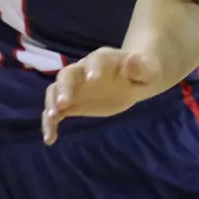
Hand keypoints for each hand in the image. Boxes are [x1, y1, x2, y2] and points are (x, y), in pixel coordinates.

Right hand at [43, 47, 157, 143]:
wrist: (135, 80)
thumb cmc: (144, 74)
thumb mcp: (148, 72)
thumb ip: (141, 67)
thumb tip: (132, 60)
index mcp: (104, 59)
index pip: (96, 60)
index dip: (93, 68)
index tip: (92, 79)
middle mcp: (83, 70)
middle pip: (68, 74)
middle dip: (64, 88)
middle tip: (62, 104)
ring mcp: (75, 86)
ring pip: (55, 91)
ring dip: (51, 103)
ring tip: (51, 118)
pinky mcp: (72, 103)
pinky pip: (56, 111)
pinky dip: (50, 123)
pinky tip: (50, 139)